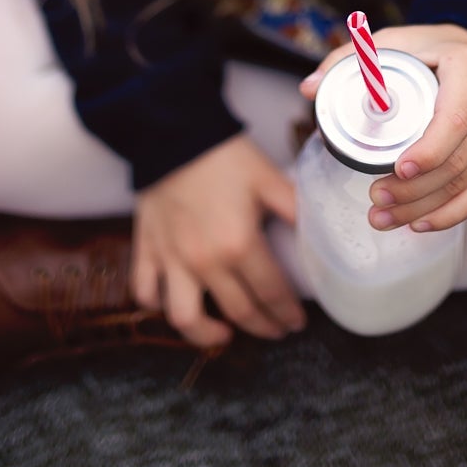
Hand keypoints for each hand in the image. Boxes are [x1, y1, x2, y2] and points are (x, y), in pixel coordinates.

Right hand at [132, 133, 305, 348]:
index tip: (298, 322)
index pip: (271, 292)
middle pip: (238, 311)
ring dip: (206, 335)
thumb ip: (294, 209)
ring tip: (225, 334)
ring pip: (185, 318)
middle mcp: (205, 262)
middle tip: (277, 329)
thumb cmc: (224, 155)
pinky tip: (177, 302)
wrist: (173, 131)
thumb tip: (320, 232)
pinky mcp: (147, 249)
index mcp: (240, 244)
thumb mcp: (268, 178)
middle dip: (263, 326)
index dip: (288, 312)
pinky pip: (145, 292)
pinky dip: (157, 305)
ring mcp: (172, 260)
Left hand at [299, 23, 466, 232]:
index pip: (456, 116)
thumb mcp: (391, 43)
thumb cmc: (426, 49)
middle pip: (459, 158)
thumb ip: (348, 59)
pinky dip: (450, 214)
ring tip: (383, 217)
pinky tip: (420, 224)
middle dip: (416, 188)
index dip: (429, 149)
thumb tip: (310, 87)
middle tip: (375, 198)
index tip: (397, 169)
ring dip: (425, 207)